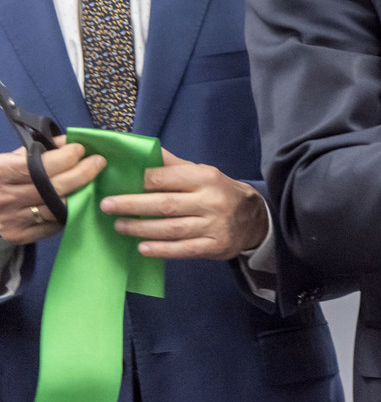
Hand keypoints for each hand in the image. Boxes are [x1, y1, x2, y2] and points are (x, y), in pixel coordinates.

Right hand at [0, 141, 102, 244]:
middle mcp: (7, 198)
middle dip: (81, 172)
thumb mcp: (7, 160)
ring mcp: (14, 219)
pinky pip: (53, 223)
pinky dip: (67, 212)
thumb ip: (35, 152)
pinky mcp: (20, 235)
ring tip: (93, 181)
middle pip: (53, 187)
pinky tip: (77, 201)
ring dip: (80, 193)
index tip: (81, 149)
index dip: (64, 157)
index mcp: (1, 173)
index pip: (39, 166)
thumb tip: (68, 142)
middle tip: (98, 162)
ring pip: (57, 207)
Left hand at [99, 149, 268, 259]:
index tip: (118, 184)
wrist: (253, 218)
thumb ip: (173, 166)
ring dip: (141, 228)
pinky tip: (142, 247)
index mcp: (206, 177)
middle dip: (132, 205)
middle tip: (107, 206)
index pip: (166, 178)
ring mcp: (214, 225)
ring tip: (119, 226)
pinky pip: (183, 249)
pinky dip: (161, 249)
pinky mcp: (214, 246)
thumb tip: (141, 152)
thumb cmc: (218, 192)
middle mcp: (211, 200)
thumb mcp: (202, 173)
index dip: (140, 182)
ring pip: (171, 228)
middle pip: (164, 204)